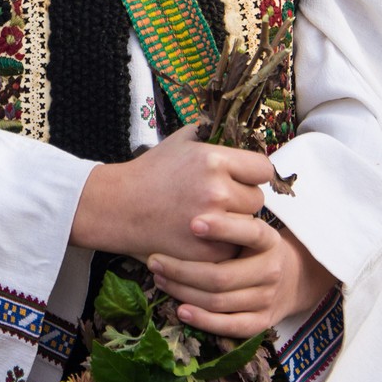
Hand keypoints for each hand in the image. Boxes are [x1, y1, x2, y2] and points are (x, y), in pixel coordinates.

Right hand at [71, 127, 277, 262]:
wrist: (118, 208)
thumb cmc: (150, 172)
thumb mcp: (179, 141)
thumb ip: (210, 134)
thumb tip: (234, 129)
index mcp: (214, 160)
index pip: (263, 168)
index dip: (253, 173)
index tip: (243, 178)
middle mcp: (217, 191)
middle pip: (257, 199)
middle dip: (241, 200)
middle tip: (219, 201)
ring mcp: (213, 224)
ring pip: (248, 225)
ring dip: (235, 223)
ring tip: (211, 218)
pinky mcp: (208, 252)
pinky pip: (233, 247)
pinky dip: (222, 244)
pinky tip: (203, 236)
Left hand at [147, 211, 337, 337]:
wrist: (292, 278)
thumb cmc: (253, 243)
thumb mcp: (249, 220)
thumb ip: (229, 205)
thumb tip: (199, 172)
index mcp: (269, 240)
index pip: (250, 233)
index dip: (223, 228)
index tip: (194, 223)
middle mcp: (271, 270)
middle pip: (222, 276)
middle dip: (182, 269)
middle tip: (154, 259)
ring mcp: (267, 298)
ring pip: (219, 301)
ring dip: (184, 291)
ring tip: (159, 276)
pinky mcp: (261, 322)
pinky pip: (230, 326)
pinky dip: (203, 319)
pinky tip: (180, 309)